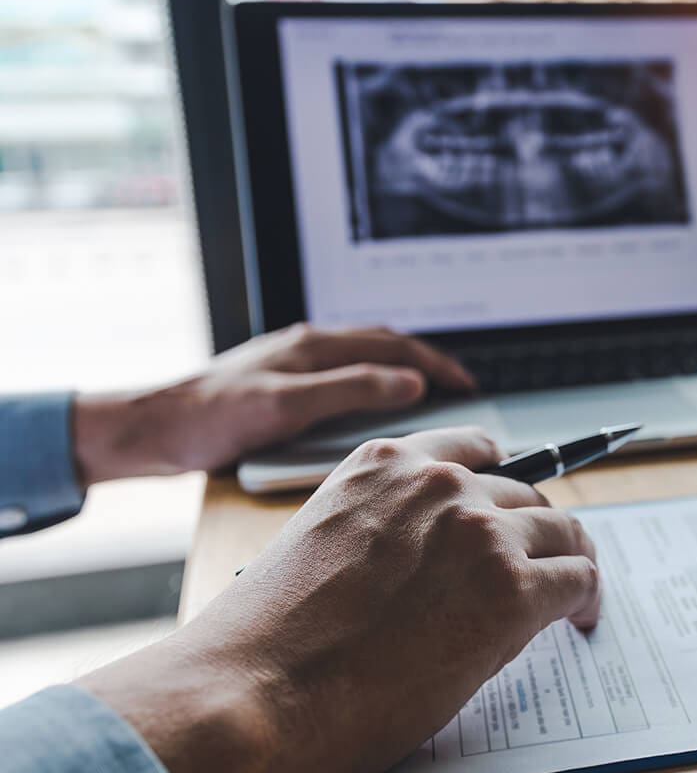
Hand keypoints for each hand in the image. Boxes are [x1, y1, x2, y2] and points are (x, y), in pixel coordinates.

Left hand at [72, 323, 475, 483]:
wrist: (154, 428)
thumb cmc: (211, 418)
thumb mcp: (288, 406)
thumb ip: (351, 390)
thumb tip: (410, 382)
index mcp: (314, 345)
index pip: (395, 344)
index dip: (437, 364)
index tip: (467, 385)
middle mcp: (307, 345)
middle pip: (385, 344)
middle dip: (428, 362)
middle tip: (461, 388)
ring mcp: (295, 361)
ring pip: (365, 358)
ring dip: (402, 371)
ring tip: (429, 395)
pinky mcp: (283, 382)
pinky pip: (344, 375)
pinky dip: (375, 384)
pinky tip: (374, 407)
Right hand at [78, 427, 599, 772]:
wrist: (257, 692)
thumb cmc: (269, 641)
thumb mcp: (321, 543)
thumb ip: (383, 528)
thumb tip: (429, 562)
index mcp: (384, 464)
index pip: (472, 450)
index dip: (501, 484)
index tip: (512, 508)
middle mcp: (439, 483)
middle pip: (525, 494)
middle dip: (534, 533)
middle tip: (540, 568)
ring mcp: (481, 532)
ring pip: (562, 531)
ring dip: (567, 563)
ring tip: (570, 597)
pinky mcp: (512, 589)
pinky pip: (579, 578)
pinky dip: (586, 599)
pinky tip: (579, 620)